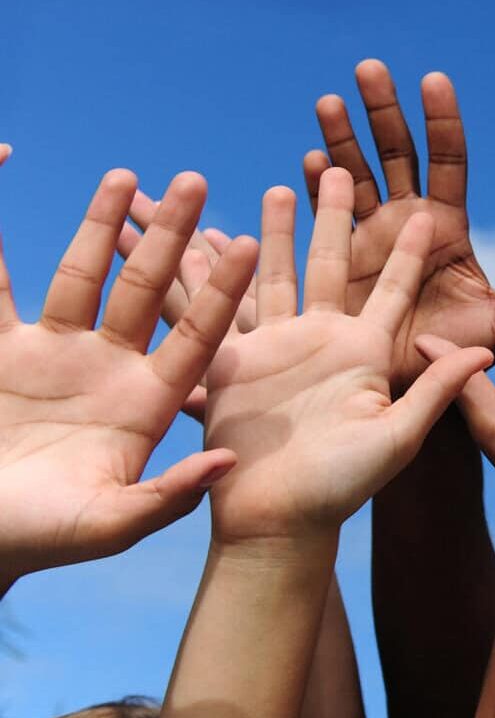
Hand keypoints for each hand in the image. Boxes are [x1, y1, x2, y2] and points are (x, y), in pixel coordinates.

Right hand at [0, 171, 250, 579]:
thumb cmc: (45, 540)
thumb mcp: (111, 526)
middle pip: (146, 290)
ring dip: (102, 226)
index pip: (195, 337)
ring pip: (82, 276)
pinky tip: (10, 198)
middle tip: (197, 181)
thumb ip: (167, 497)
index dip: (221, 294)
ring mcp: (54, 355)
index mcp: (147, 404)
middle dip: (171, 238)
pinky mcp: (2, 351)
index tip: (247, 245)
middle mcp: (109, 368)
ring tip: (128, 177)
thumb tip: (228, 463)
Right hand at [203, 169, 493, 542]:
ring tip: (284, 181)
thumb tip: (480, 352)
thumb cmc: (345, 488)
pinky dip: (210, 269)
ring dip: (277, 227)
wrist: (279, 520)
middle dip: (338, 214)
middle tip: (344, 165)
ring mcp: (276, 346)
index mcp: (368, 352)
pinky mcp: (231, 360)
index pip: (394, 288)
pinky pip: (219, 305)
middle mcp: (324, 339)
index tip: (425, 207)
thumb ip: (436, 390)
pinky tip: (203, 232)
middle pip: (332, 261)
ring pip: (276, 271)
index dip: (409, 249)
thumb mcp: (399, 435)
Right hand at [304, 60, 494, 377]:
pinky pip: (320, 219)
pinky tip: (309, 162)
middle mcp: (403, 223)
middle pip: (394, 153)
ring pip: (351, 176)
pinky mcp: (332, 264)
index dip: (439, 120)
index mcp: (445, 227)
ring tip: (331, 100)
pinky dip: (314, 191)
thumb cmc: (461, 364)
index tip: (433, 78)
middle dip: (382, 110)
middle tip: (370, 67)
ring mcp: (364, 240)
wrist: (408, 401)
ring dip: (340, 139)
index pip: (446, 159)